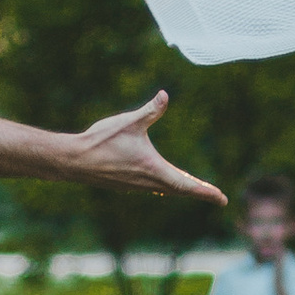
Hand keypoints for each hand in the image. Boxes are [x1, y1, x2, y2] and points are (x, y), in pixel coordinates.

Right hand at [61, 92, 226, 204]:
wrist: (73, 160)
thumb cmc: (101, 141)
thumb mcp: (129, 122)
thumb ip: (151, 110)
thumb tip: (165, 95)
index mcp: (154, 170)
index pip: (187, 185)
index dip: (206, 192)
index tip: (222, 199)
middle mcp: (148, 183)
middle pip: (180, 190)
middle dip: (200, 192)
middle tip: (217, 197)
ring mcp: (137, 186)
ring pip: (167, 190)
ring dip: (182, 189)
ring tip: (196, 189)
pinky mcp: (127, 185)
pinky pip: (154, 188)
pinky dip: (166, 186)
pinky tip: (165, 183)